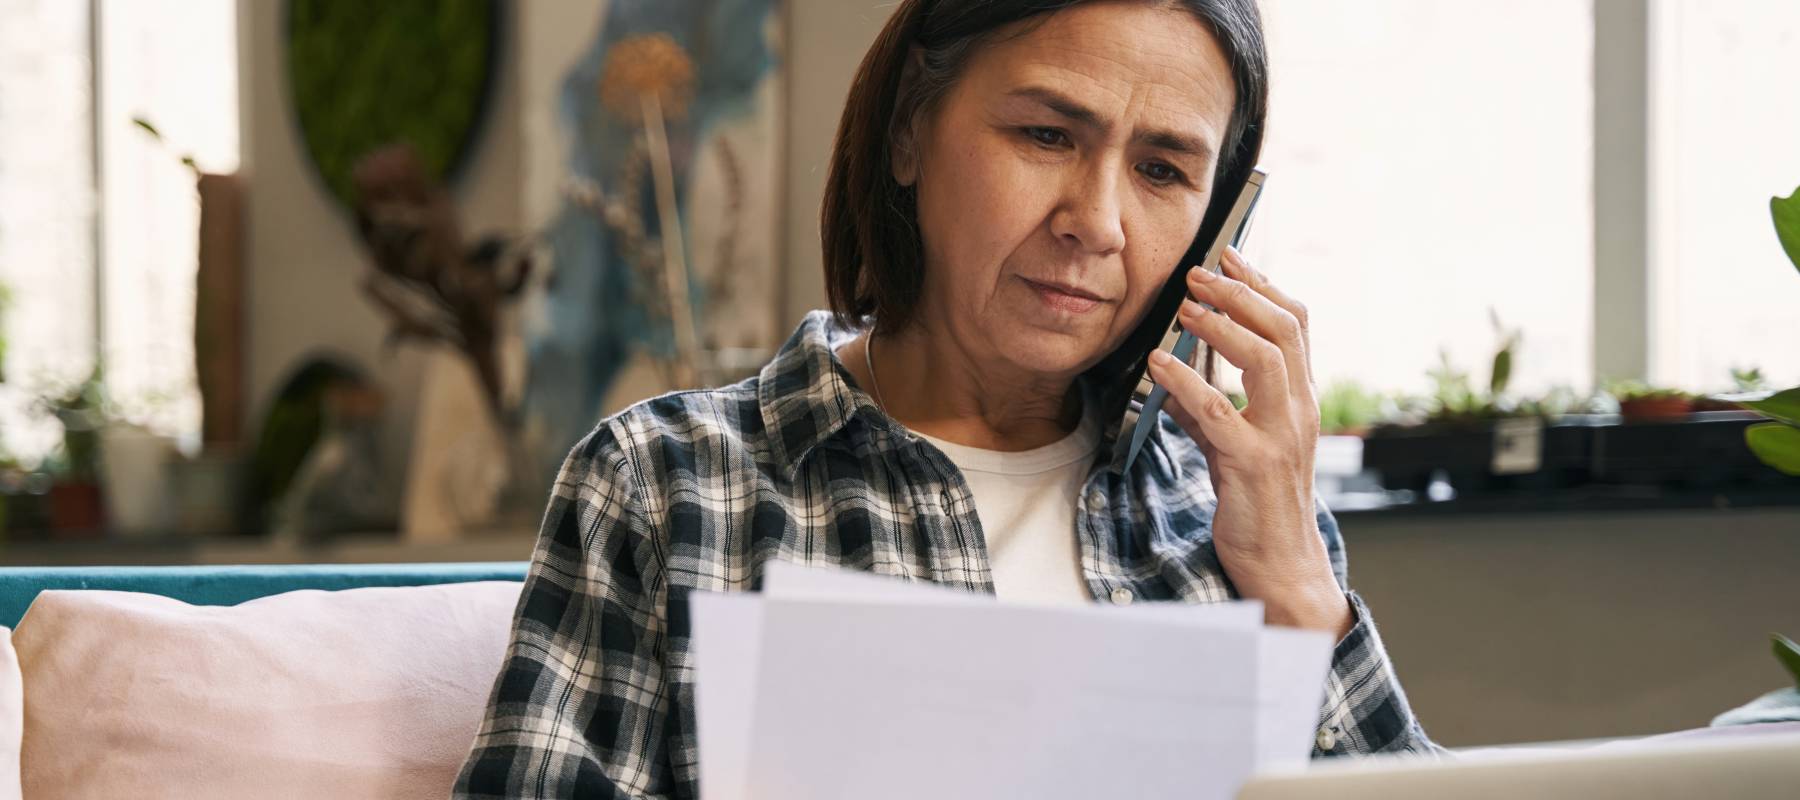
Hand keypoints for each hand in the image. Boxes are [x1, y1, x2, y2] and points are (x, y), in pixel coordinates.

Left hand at [1145, 247, 1350, 638]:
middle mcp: (1299, 411)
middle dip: (1240, 292)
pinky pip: (1218, 412)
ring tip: (1184, 306)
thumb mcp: (1233, 447)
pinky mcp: (1252, 465)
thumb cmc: (1258, 505)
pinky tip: (1158, 364)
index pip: (1296, 324)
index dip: (1263, 285)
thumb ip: (1210, 410)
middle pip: (1285, 329)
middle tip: (1199, 273)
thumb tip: (1172, 376)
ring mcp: (1280, 437)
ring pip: (1265, 359)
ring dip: (1221, 325)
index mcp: (1300, 400)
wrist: (1282, 566)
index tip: (1229, 256)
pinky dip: (1186, 381)